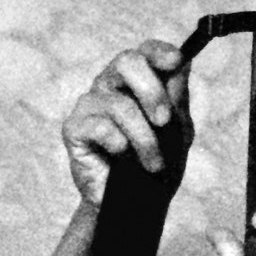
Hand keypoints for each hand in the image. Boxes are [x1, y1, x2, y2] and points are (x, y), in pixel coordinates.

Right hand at [63, 39, 194, 208]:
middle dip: (152, 91)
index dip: (160, 51)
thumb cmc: (156, 162)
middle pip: (126, 61)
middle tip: (164, 121)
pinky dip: (120, 145)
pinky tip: (122, 158)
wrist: (134, 204)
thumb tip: (181, 62)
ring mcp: (90, 104)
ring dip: (145, 138)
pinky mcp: (73, 128)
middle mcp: (110, 84)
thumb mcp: (177, 129)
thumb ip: (177, 97)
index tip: (176, 61)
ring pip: (121, 105)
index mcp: (136, 80)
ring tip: (154, 163)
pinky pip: (101, 127)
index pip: (145, 51)